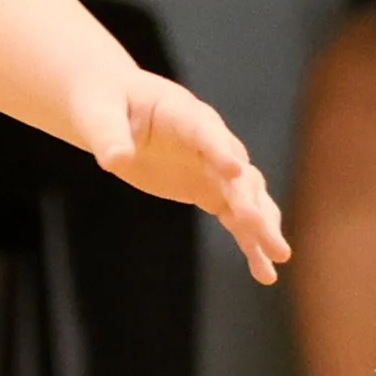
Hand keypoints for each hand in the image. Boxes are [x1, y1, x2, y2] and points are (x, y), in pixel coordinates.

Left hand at [78, 71, 290, 284]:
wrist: (115, 106)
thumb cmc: (105, 104)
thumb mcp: (97, 115)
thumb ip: (108, 137)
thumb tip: (115, 160)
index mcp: (182, 113)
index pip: (205, 132)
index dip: (219, 151)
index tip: (235, 171)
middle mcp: (209, 139)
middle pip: (235, 172)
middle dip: (249, 201)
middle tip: (262, 229)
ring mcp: (213, 165)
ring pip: (246, 196)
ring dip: (262, 225)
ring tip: (278, 256)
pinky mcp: (208, 188)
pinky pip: (235, 215)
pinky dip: (249, 240)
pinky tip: (264, 271)